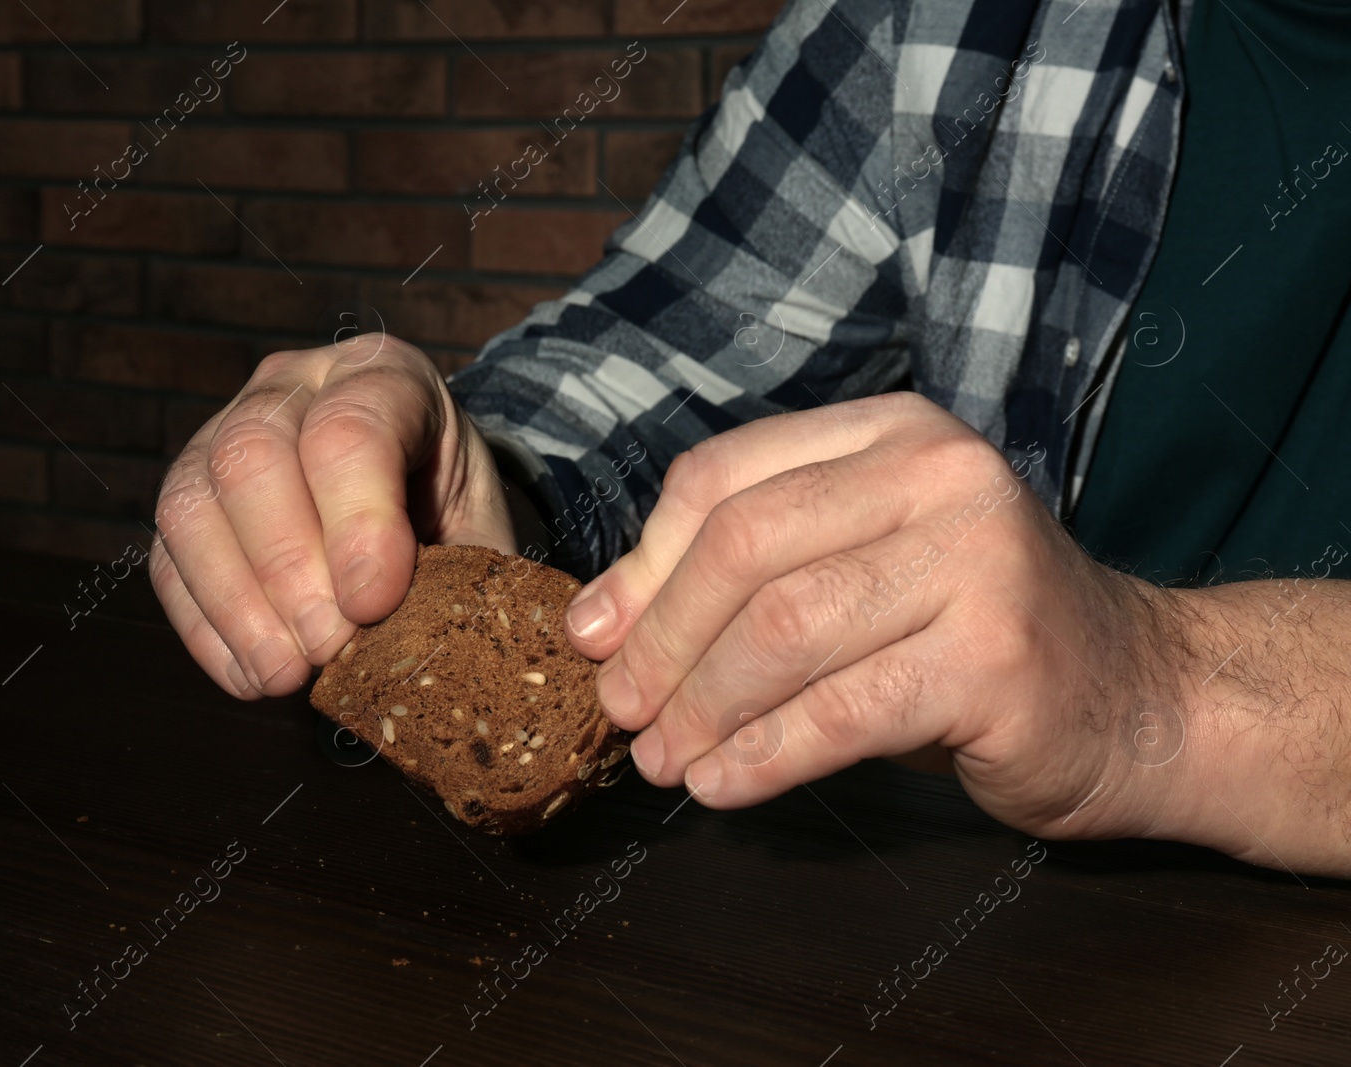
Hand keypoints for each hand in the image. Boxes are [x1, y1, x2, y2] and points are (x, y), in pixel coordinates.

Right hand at [150, 333, 514, 698]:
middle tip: (329, 647)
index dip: (357, 521)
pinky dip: (207, 629)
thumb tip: (424, 645)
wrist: (422, 501)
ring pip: (193, 504)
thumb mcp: (483, 528)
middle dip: (288, 566)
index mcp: (383, 373)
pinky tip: (254, 677)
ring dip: (237, 605)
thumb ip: (464, 573)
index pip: (349, 428)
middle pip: (253, 454)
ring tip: (287, 676)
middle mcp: (292, 386)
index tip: (374, 602)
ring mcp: (223, 433)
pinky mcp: (188, 500)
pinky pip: (169, 560)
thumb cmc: (454, 514)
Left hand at [562, 391, 1182, 841]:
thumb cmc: (972, 636)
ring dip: (702, 708)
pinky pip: (839, 713)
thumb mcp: (860, 571)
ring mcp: (979, 560)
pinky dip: (762, 757)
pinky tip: (721, 786)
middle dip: (663, 641)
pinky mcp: (997, 658)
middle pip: (744, 547)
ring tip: (663, 760)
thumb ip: (748, 575)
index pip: (725, 477)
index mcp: (891, 433)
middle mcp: (940, 474)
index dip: (644, 564)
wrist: (1143, 698)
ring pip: (784, 631)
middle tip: (621, 709)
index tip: (595, 636)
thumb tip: (602, 621)